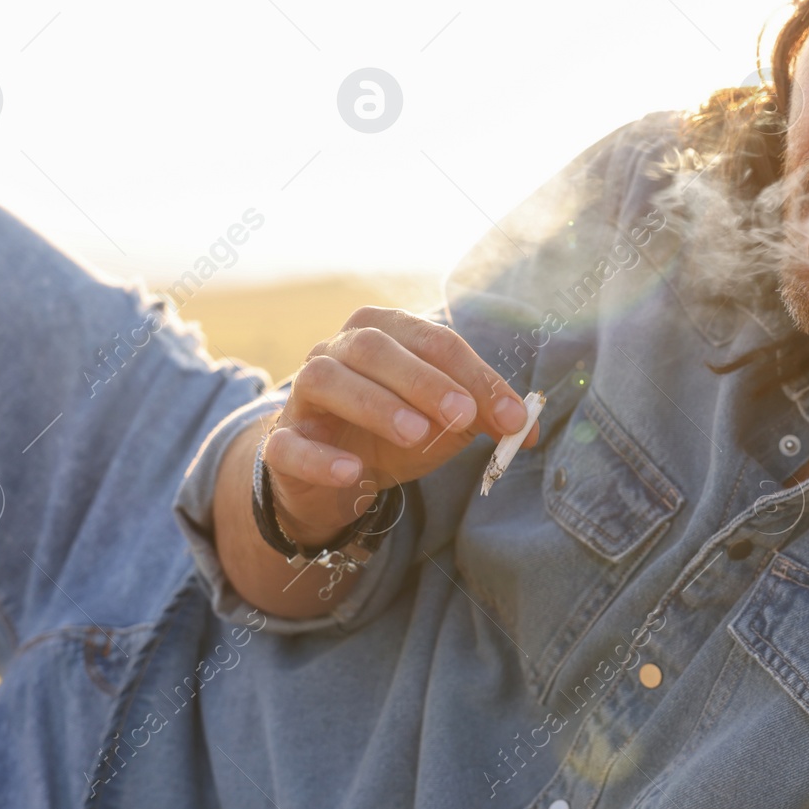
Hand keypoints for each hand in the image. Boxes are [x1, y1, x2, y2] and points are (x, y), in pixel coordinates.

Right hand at [262, 307, 538, 545]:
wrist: (339, 476)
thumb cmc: (396, 431)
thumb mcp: (445, 421)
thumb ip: (483, 415)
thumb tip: (525, 425)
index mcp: (384, 331)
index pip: (433, 341)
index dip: (475, 376)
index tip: (511, 417)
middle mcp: (338, 349)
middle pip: (375, 348)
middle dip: (424, 380)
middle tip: (463, 415)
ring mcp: (303, 393)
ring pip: (327, 379)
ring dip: (375, 404)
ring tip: (415, 433)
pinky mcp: (283, 440)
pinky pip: (290, 443)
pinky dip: (322, 457)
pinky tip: (354, 471)